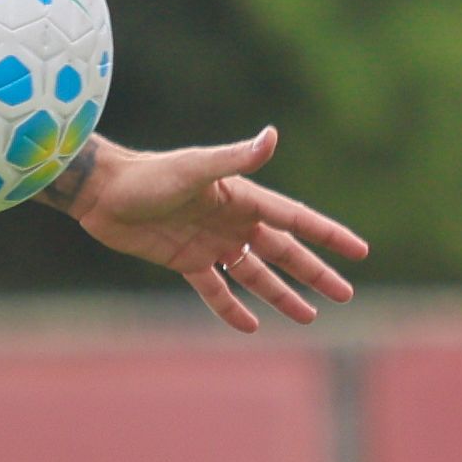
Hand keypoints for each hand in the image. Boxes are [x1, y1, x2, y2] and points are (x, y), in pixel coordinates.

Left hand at [66, 129, 367, 332]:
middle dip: (314, 273)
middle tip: (345, 294)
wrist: (102, 192)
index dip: (328, 236)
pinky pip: (216, 289)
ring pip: (255, 274)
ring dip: (281, 294)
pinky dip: (232, 307)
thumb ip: (236, 159)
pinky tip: (251, 325)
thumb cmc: (149, 175)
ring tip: (309, 316)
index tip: (359, 252)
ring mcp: (210, 242)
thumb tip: (272, 137)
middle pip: (283, 252)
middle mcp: (232, 220)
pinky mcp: (185, 261)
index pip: (296, 220)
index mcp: (243, 198)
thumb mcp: (196, 168)